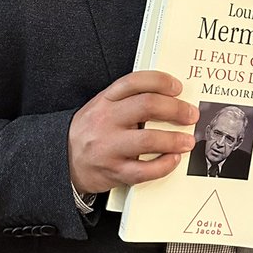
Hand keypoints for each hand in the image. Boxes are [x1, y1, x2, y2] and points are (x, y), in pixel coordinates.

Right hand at [68, 70, 197, 193]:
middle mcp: (105, 120)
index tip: (178, 88)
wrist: (61, 160)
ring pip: (148, 140)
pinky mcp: (112, 171)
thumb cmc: (91, 131)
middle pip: (147, 106)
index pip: (135, 81)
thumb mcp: (103, 107)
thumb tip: (171, 99)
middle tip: (191, 114)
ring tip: (187, 141)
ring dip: (174, 140)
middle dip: (176, 109)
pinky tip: (173, 160)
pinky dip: (163, 165)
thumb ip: (129, 101)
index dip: (160, 81)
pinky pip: (143, 170)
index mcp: (105, 100)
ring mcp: (108, 147)